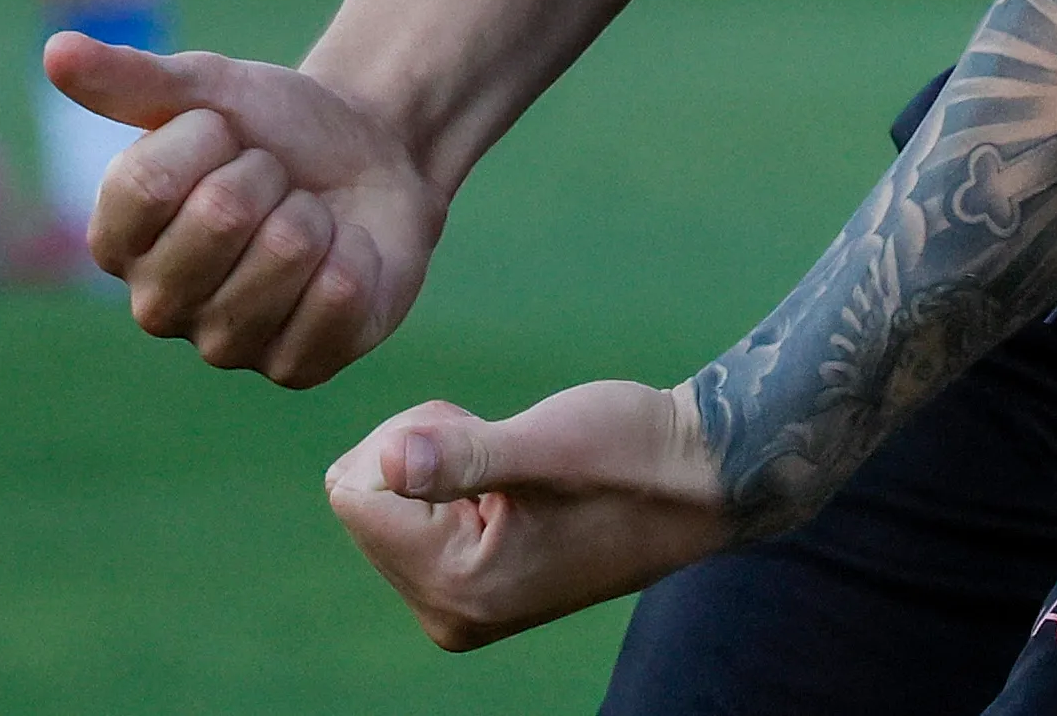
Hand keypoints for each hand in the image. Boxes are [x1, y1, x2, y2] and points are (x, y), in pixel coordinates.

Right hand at [39, 36, 444, 385]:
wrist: (366, 156)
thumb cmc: (271, 127)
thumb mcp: (206, 88)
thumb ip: (128, 78)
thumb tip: (55, 50)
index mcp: (115, 239)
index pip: (149, 182)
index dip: (206, 136)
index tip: (224, 133)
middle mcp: (156, 306)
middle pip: (221, 214)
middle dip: (266, 172)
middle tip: (273, 181)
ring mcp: (224, 346)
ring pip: (286, 252)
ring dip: (312, 212)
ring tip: (305, 216)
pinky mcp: (295, 369)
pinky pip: (338, 295)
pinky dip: (355, 253)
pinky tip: (341, 256)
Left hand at [326, 380, 737, 650]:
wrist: (701, 479)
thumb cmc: (632, 452)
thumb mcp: (546, 443)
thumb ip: (462, 456)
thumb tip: (387, 464)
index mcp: (457, 588)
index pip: (355, 491)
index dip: (410, 443)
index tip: (485, 447)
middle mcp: (449, 613)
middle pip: (367, 498)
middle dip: (422, 454)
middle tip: (505, 455)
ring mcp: (461, 606)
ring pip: (390, 500)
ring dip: (444, 463)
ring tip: (518, 469)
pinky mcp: (476, 587)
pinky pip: (419, 515)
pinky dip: (459, 481)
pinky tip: (517, 485)